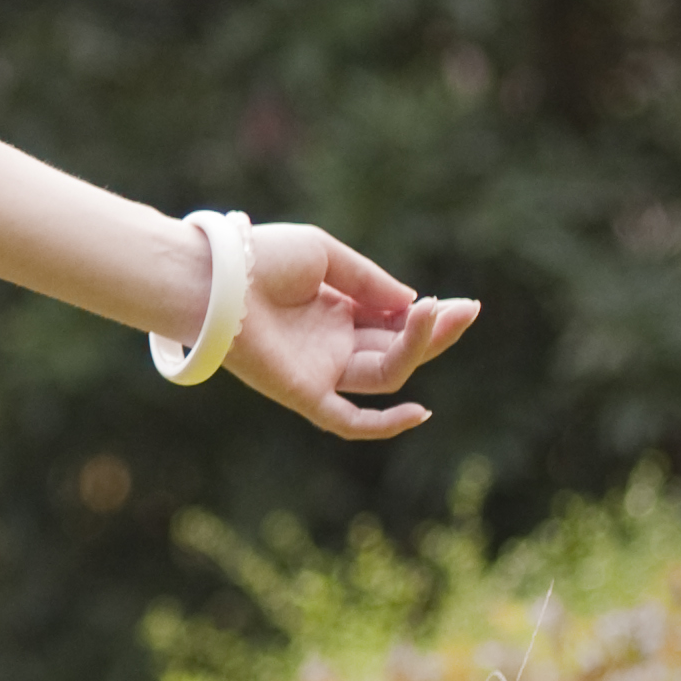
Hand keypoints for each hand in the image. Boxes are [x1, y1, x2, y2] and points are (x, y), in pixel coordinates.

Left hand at [226, 222, 477, 438]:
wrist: (214, 276)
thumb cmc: (259, 257)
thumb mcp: (324, 255)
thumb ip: (369, 281)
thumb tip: (412, 302)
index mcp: (333, 310)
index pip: (391, 323)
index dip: (424, 317)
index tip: (456, 303)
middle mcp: (329, 344)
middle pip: (395, 350)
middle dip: (433, 332)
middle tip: (467, 310)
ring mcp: (318, 370)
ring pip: (384, 373)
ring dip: (417, 348)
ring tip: (437, 316)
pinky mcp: (303, 392)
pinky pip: (348, 420)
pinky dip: (383, 424)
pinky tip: (419, 412)